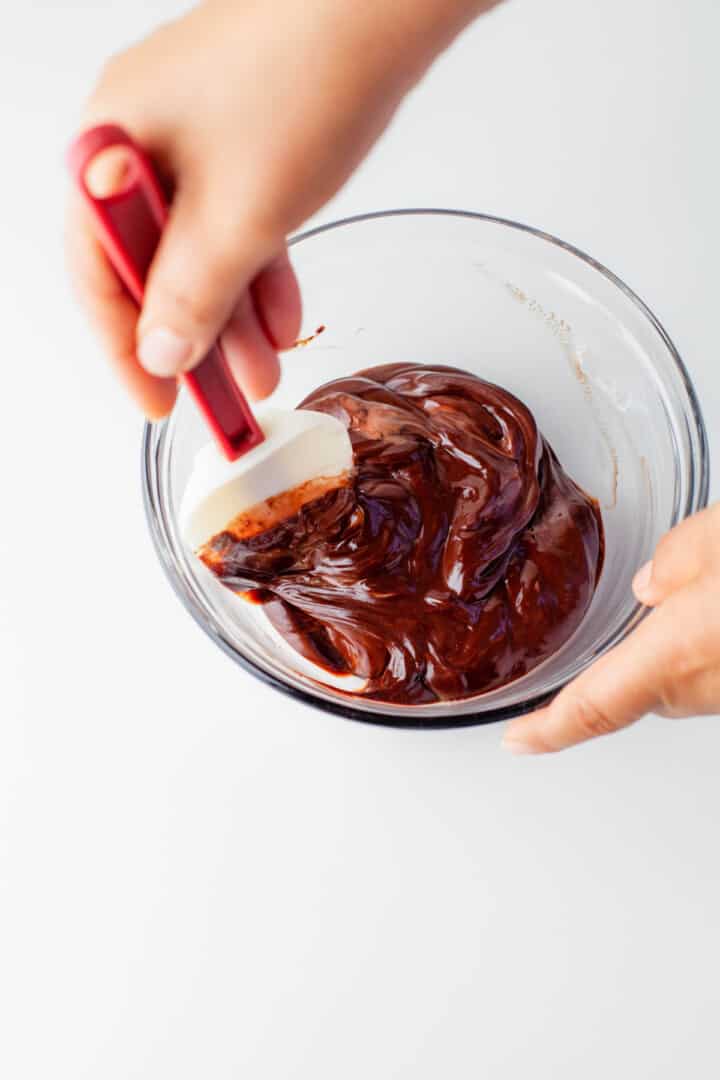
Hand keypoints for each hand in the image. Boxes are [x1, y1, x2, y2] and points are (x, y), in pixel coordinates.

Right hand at [66, 0, 497, 417]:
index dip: (124, 348)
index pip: (97, 271)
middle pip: (150, 263)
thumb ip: (191, 296)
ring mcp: (197, 130)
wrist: (382, 0)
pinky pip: (239, 216)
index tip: (158, 404)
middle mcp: (141, 137)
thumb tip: (160, 352)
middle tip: (223, 402)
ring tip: (267, 373)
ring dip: (234, 316)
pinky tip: (286, 316)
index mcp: (109, 147)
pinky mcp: (248, 128)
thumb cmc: (300, 87)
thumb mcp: (235, 219)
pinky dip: (260, 269)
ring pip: (202, 246)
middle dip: (193, 340)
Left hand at [503, 504, 719, 753]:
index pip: (593, 706)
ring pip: (686, 678)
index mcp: (677, 653)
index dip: (549, 729)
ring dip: (679, 646)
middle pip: (642, 689)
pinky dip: (712, 644)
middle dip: (624, 661)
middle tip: (617, 624)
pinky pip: (719, 670)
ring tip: (693, 595)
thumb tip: (652, 581)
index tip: (516, 740)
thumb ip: (676, 557)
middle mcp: (708, 688)